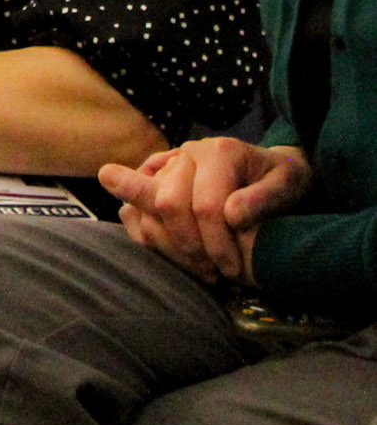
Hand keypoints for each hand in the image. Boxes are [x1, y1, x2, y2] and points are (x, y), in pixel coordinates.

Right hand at [100, 138, 310, 283]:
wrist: (270, 170)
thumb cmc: (282, 180)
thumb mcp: (289, 185)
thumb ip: (263, 198)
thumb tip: (232, 216)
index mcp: (219, 153)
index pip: (205, 204)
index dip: (217, 244)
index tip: (233, 270)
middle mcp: (188, 153)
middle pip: (170, 202)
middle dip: (190, 246)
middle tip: (214, 272)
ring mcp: (169, 166)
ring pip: (147, 208)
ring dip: (170, 246)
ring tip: (199, 267)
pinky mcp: (158, 182)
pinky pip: (136, 211)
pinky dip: (150, 238)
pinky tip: (176, 256)